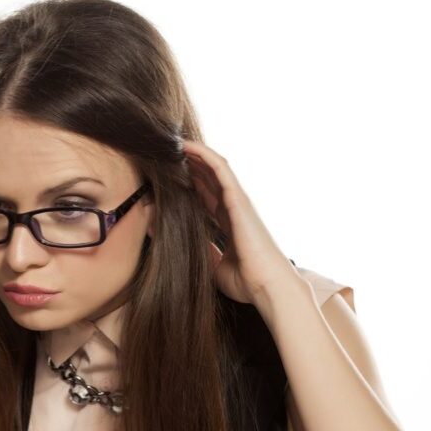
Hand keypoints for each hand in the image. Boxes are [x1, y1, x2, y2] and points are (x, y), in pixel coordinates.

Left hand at [180, 139, 299, 305]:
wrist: (267, 286)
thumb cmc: (246, 281)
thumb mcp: (214, 265)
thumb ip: (200, 251)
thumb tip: (171, 241)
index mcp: (228, 223)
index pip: (205, 198)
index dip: (187, 186)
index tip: (164, 180)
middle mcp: (233, 208)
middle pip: (207, 180)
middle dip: (187, 167)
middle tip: (163, 157)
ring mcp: (237, 200)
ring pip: (213, 168)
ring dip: (194, 155)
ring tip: (172, 144)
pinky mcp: (238, 197)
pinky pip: (220, 168)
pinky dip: (203, 154)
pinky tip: (185, 146)